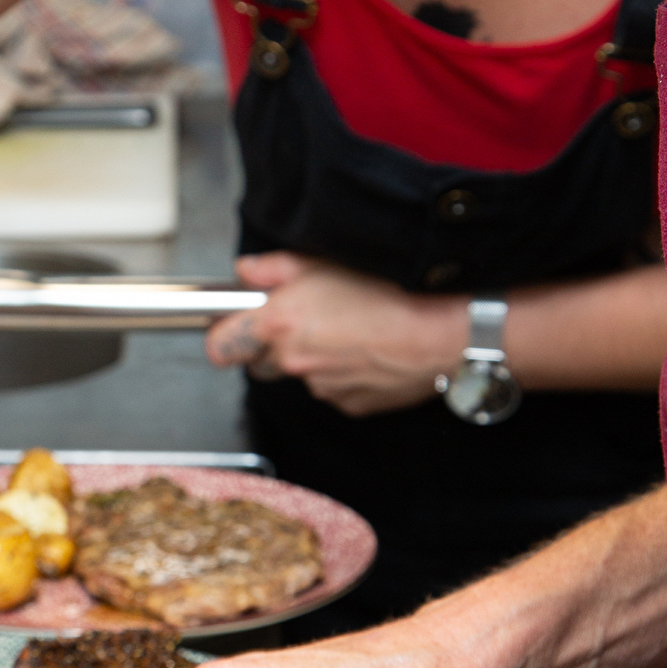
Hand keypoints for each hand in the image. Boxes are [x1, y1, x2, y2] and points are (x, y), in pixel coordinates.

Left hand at [205, 252, 465, 414]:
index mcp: (279, 323)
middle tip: (305, 319)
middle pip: (259, 362)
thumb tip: (246, 272)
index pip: (220, 346)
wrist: (446, 329)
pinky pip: (333, 389)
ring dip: (313, 357)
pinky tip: (368, 350)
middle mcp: (294, 360)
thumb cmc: (391, 289)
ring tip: (350, 329)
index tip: (233, 327)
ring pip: (301, 375)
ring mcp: (321, 387)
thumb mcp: (325, 262)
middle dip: (272, 345)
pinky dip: (344, 374)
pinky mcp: (350, 405)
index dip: (225, 335)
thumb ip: (274, 268)